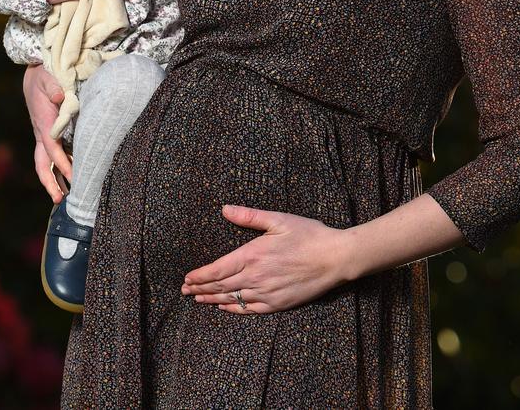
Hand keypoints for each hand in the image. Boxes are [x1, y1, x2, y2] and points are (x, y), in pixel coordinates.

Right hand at [23, 64, 71, 201]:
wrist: (37, 74)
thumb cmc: (45, 75)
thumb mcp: (49, 76)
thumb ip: (55, 85)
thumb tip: (61, 96)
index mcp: (43, 122)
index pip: (52, 146)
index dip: (62, 161)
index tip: (72, 175)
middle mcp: (42, 132)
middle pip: (43, 163)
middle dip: (50, 182)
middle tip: (61, 199)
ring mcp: (46, 134)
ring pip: (47, 162)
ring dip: (56, 179)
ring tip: (67, 198)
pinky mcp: (52, 133)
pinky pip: (56, 154)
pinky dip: (62, 167)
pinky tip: (73, 177)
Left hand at [181, 205, 349, 314]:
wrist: (334, 258)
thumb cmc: (308, 234)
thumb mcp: (277, 219)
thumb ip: (249, 216)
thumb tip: (225, 209)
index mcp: (252, 254)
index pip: (217, 269)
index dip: (200, 275)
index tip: (187, 278)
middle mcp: (255, 277)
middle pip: (221, 285)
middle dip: (201, 288)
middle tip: (185, 291)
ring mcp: (266, 293)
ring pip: (232, 298)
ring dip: (213, 299)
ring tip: (199, 299)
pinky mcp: (278, 303)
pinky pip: (250, 309)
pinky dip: (233, 308)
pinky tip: (225, 307)